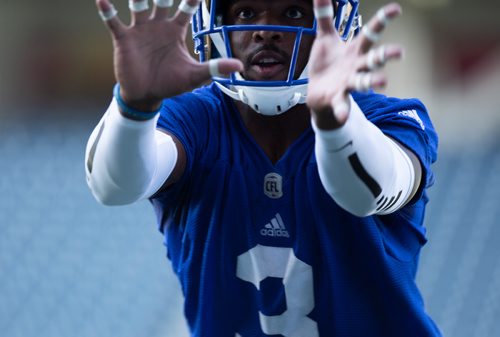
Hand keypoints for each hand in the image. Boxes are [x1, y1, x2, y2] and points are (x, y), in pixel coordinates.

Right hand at [96, 0, 242, 109]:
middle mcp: (158, 25)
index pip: (186, 8)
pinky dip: (108, 11)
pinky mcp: (124, 38)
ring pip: (139, 6)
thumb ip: (215, 67)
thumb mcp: (195, 76)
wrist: (147, 96)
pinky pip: (114, 21)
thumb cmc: (171, 83)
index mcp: (175, 30)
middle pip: (162, 1)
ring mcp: (140, 30)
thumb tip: (239, 65)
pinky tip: (103, 0)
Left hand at [306, 1, 403, 128]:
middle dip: (386, 55)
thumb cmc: (326, 63)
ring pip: (363, 82)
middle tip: (399, 52)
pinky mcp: (337, 98)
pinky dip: (342, 110)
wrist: (317, 92)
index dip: (383, 20)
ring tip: (383, 82)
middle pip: (374, 59)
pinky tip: (343, 116)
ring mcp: (348, 83)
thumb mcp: (325, 38)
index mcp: (354, 50)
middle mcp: (356, 66)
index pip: (371, 32)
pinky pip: (341, 104)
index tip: (396, 9)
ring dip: (373, 82)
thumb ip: (325, 16)